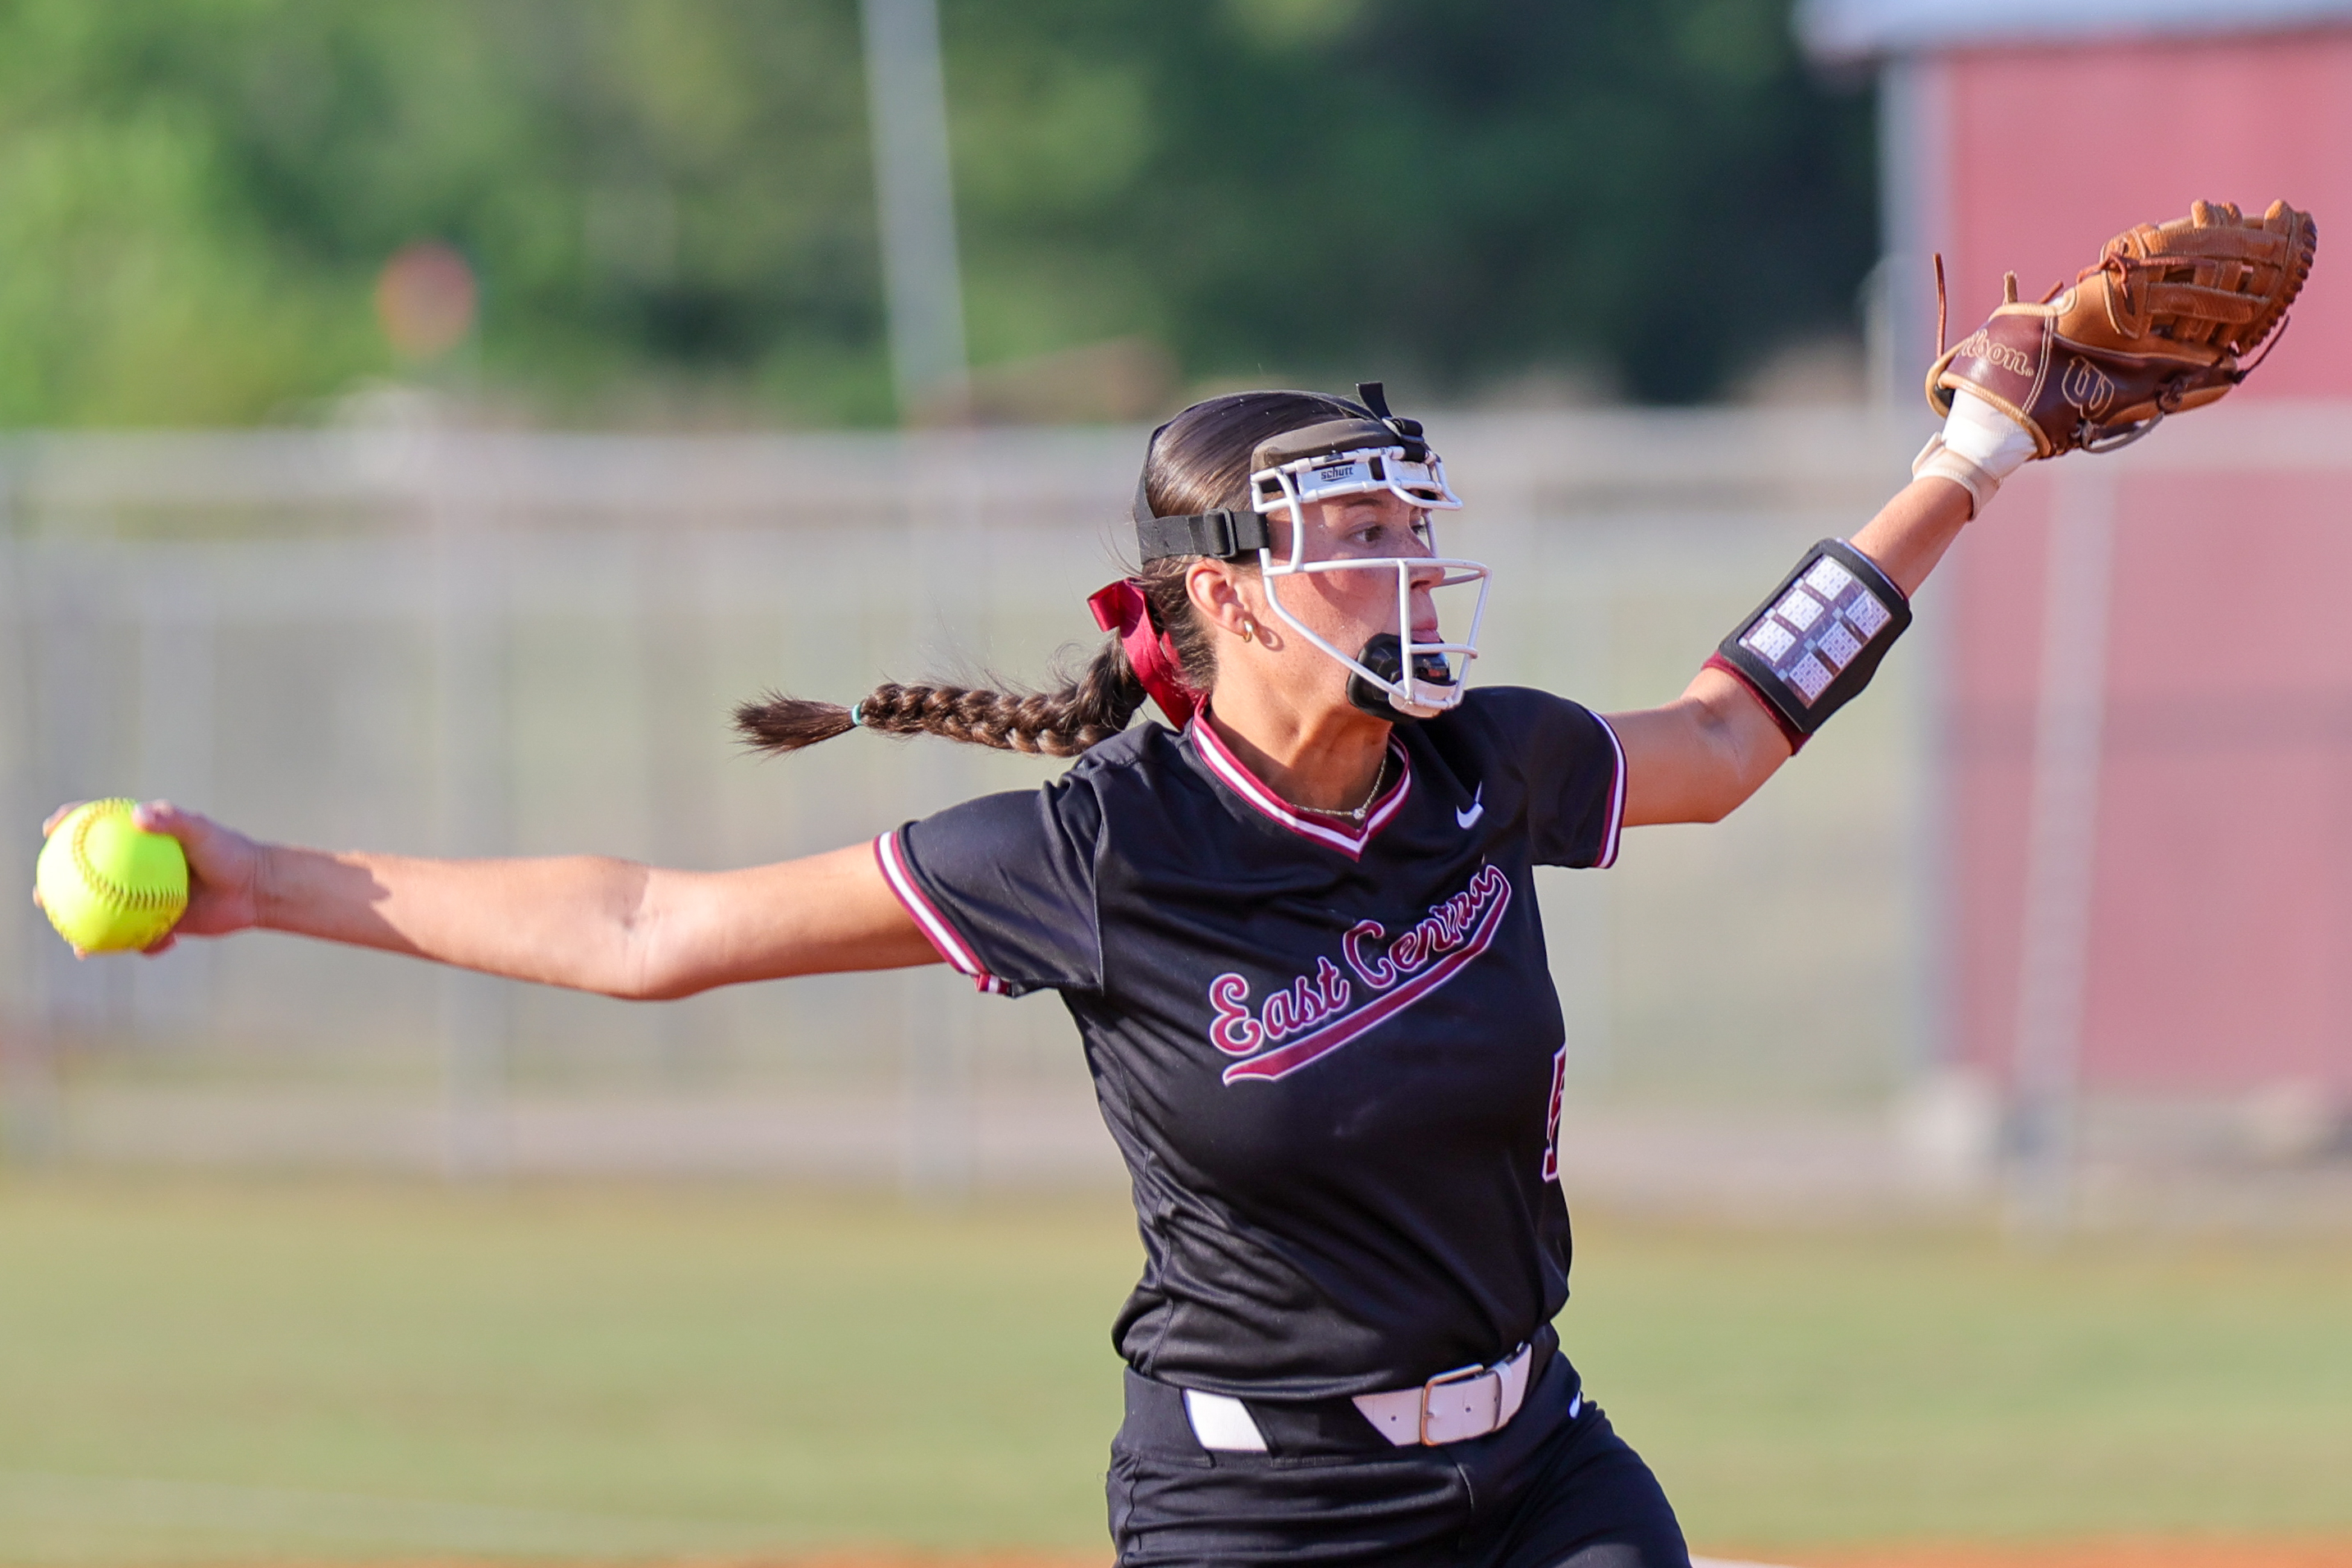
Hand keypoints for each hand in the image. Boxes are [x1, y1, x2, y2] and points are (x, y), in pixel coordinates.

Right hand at [36, 800, 266, 954]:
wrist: (257, 888)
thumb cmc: (230, 852)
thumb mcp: (203, 832)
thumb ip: (173, 821)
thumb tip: (138, 816)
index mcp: (141, 840)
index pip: (95, 827)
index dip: (67, 824)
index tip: (51, 829)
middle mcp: (137, 869)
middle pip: (85, 877)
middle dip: (56, 886)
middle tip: (42, 895)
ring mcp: (145, 896)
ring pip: (105, 914)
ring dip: (84, 929)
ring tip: (77, 943)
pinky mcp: (161, 922)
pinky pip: (139, 937)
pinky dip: (140, 945)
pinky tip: (149, 950)